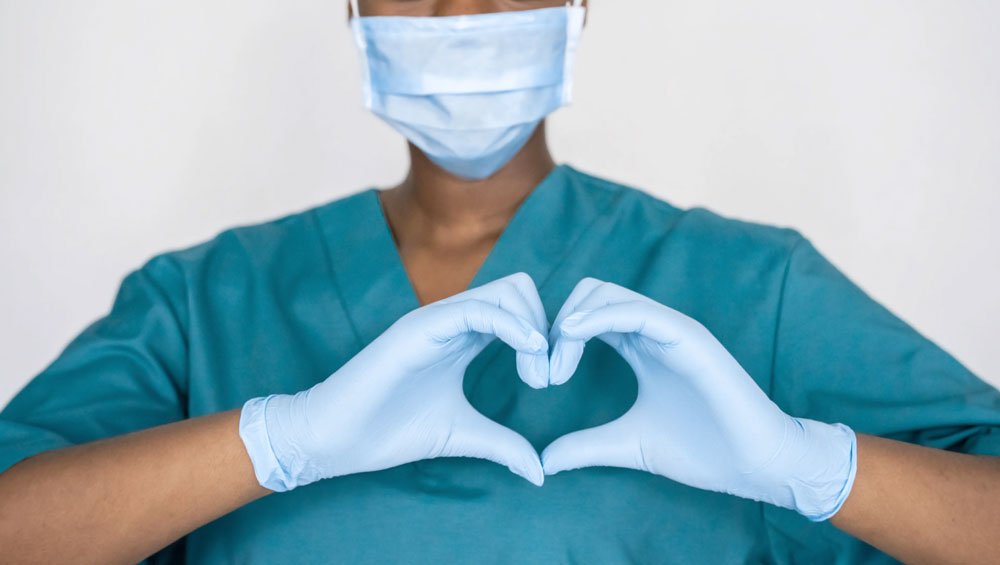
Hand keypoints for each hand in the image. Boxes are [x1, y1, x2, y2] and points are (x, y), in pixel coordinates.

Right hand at [239, 273, 549, 491]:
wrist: (333, 438)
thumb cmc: (388, 431)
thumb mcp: (462, 436)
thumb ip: (502, 445)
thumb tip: (540, 472)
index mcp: (463, 338)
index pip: (519, 310)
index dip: (545, 338)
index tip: (551, 380)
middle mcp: (453, 320)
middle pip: (520, 290)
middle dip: (547, 327)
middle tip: (548, 377)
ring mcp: (436, 320)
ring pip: (506, 291)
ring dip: (535, 327)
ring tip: (537, 375)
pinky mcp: (420, 327)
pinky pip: (478, 309)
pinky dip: (513, 326)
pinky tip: (529, 354)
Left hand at [542, 278, 856, 520]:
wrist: (756, 464)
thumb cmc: (703, 450)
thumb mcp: (629, 444)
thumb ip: (587, 446)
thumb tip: (544, 461)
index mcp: (639, 346)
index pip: (585, 316)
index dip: (554, 337)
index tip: (538, 377)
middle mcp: (653, 330)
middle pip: (588, 295)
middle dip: (555, 326)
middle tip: (542, 373)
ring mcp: (671, 329)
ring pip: (606, 294)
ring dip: (570, 322)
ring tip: (555, 367)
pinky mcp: (688, 336)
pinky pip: (636, 311)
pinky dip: (598, 317)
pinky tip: (573, 337)